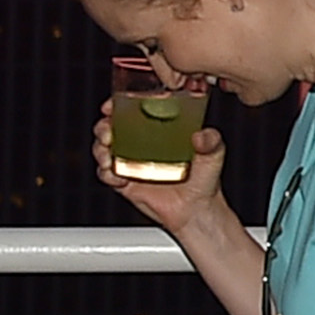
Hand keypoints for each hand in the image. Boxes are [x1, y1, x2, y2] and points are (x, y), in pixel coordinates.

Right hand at [90, 108, 224, 229]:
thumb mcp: (214, 154)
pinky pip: (106, 174)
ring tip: (109, 155)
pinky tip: (118, 176)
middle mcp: (140, 142)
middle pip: (110, 127)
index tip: (113, 105)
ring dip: (100, 149)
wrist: (196, 210)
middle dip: (104, 127)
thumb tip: (201, 135)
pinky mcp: (124, 181)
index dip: (119, 104)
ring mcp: (130, 162)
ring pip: (103, 149)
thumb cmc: (205, 178)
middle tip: (109, 132)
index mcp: (158, 128)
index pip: (133, 109)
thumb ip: (212, 141)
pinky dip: (107, 173)